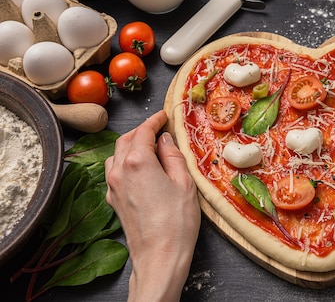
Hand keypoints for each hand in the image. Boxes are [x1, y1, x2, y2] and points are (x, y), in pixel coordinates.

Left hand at [105, 110, 200, 301]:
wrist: (159, 256)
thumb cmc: (176, 221)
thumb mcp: (184, 182)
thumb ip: (173, 155)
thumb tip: (165, 140)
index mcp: (138, 162)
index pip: (144, 131)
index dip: (155, 120)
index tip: (164, 115)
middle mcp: (120, 171)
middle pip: (126, 140)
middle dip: (142, 131)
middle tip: (160, 128)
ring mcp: (113, 187)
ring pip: (116, 155)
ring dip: (131, 146)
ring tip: (150, 147)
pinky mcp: (113, 201)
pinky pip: (115, 172)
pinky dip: (125, 162)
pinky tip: (141, 169)